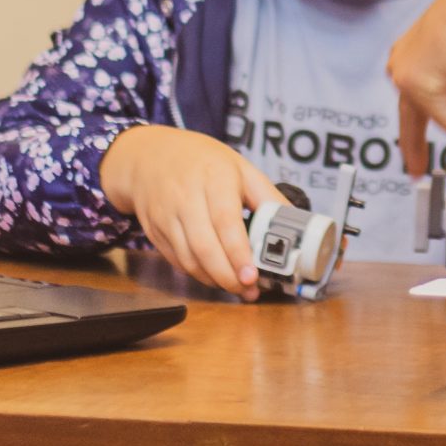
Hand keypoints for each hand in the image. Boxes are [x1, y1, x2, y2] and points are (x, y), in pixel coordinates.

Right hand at [98, 125, 285, 300]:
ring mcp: (166, 216)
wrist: (150, 156)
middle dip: (227, 276)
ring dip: (213, 280)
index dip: (238, 252)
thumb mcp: (240, 167)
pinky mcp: (154, 231)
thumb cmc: (203, 161)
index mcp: (213, 178)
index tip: (252, 275)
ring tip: (236, 288)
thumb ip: (267, 195)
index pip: (225, 221)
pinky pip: (176, 260)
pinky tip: (214, 277)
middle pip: (204, 247)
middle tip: (249, 290)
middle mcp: (186, 198)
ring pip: (188, 259)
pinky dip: (196, 274)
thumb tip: (295, 222)